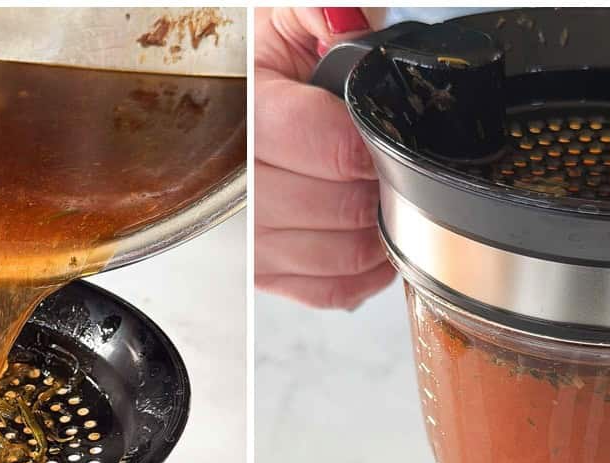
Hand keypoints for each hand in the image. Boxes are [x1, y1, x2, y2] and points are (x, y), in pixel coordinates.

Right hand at [255, 7, 393, 309]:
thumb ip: (322, 14)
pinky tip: (370, 241)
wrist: (220, 106)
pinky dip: (363, 274)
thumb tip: (349, 22)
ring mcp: (250, 237)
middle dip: (379, 186)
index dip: (373, 146)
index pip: (330, 149)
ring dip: (376, 230)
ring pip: (340, 255)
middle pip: (342, 208)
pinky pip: (327, 290)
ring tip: (381, 195)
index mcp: (243, 113)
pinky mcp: (263, 272)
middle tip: (389, 163)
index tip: (383, 137)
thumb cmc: (254, 68)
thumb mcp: (283, 22)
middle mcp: (238, 186)